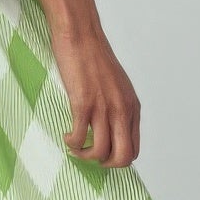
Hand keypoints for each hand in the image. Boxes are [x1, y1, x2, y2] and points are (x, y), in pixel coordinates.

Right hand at [49, 21, 140, 167]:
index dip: (116, 158)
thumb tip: (111, 126)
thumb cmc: (94, 57)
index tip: (101, 152)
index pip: (134, 148)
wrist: (81, 35)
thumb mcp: (117, 85)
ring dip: (85, 155)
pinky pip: (79, 137)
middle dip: (104, 163)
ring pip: (101, 152)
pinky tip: (66, 134)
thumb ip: (118, 105)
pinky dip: (72, 142)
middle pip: (122, 157)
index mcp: (132, 107)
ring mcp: (103, 108)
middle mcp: (122, 110)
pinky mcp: (83, 103)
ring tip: (75, 146)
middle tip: (89, 154)